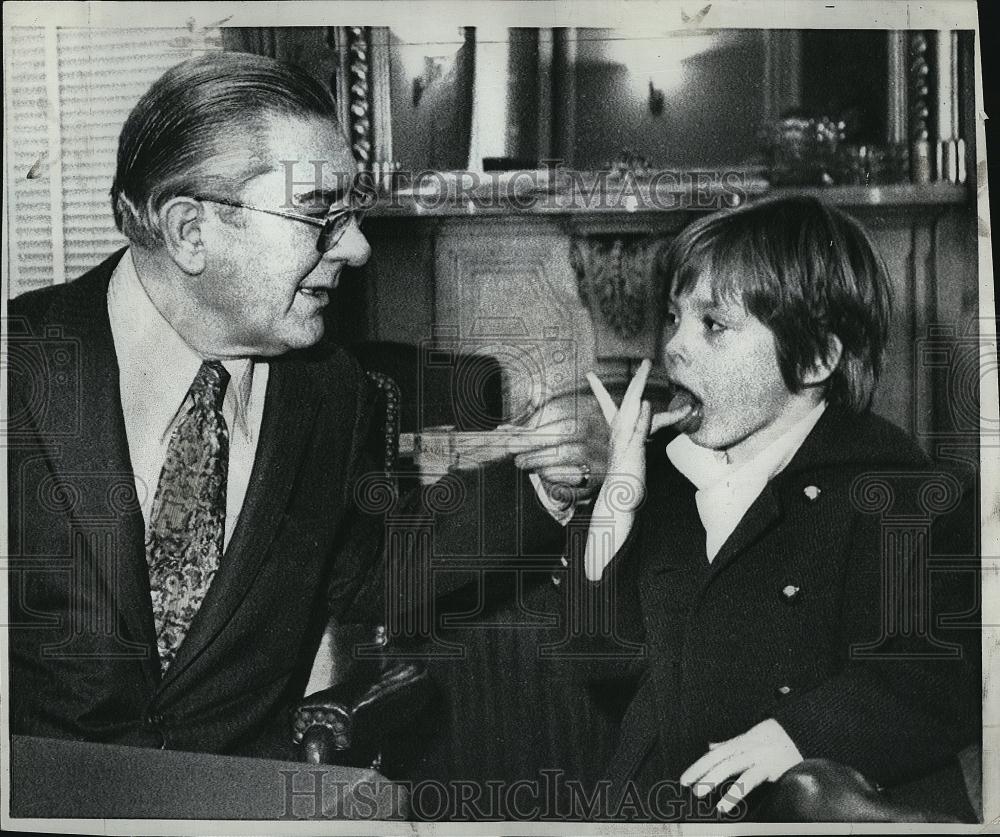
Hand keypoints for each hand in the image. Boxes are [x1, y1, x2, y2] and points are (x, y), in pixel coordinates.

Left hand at [507, 390, 609, 503]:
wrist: (591, 469)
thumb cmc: (566, 443)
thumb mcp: (554, 424)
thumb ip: (535, 419)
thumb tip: (512, 421)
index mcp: (589, 408)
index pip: (559, 409)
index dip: (533, 421)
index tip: (514, 432)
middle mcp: (601, 429)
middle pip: (567, 429)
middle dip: (534, 440)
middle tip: (513, 448)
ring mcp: (603, 454)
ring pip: (570, 453)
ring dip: (539, 459)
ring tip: (523, 462)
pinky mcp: (600, 478)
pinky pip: (574, 478)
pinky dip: (553, 477)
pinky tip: (542, 476)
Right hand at [587, 359, 692, 512]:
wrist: (616, 500)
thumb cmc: (624, 479)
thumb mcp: (630, 455)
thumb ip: (634, 439)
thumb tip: (634, 432)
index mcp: (617, 433)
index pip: (609, 406)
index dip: (599, 389)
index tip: (589, 375)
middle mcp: (619, 433)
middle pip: (628, 400)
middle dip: (638, 379)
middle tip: (646, 361)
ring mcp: (624, 441)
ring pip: (631, 410)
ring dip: (638, 388)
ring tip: (646, 369)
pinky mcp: (631, 451)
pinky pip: (636, 431)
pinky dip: (640, 417)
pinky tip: (645, 404)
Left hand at [680, 718, 803, 813]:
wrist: (804, 730)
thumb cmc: (776, 735)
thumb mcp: (750, 736)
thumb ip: (729, 743)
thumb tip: (710, 746)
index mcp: (740, 742)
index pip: (714, 754)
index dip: (698, 766)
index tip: (685, 778)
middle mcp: (746, 747)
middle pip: (718, 759)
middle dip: (701, 771)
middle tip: (687, 785)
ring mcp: (757, 756)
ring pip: (730, 766)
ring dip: (713, 779)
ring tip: (700, 793)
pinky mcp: (769, 767)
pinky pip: (749, 780)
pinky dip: (735, 792)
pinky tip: (725, 804)